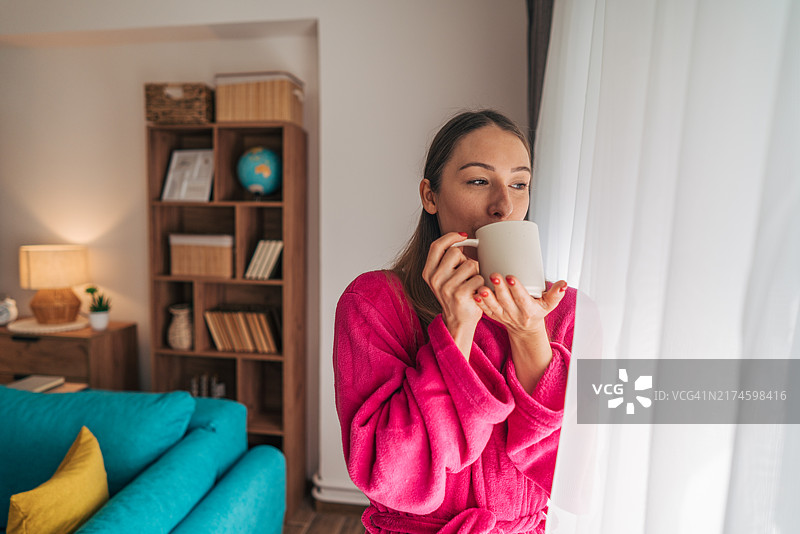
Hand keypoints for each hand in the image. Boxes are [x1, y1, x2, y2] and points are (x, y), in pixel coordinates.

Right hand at [422, 232, 484, 358]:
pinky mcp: (459, 295)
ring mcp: (446, 287)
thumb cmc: (456, 294)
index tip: (463, 237)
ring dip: (476, 272)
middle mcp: (434, 279)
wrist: (459, 320)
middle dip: (466, 259)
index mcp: (428, 272)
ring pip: (470, 264)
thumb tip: (462, 238)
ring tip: (471, 284)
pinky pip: (478, 277)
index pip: (436, 246)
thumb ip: (448, 259)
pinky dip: (481, 283)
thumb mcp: (445, 276)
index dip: (450, 237)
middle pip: (455, 252)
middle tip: (466, 273)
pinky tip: (476, 291)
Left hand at [474, 275, 566, 336]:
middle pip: (506, 301)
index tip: (510, 277)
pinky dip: (480, 304)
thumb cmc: (537, 312)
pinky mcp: (494, 316)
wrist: (526, 329)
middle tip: (494, 275)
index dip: (517, 288)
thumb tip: (564, 283)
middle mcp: (515, 315)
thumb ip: (556, 294)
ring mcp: (503, 316)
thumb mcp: (549, 304)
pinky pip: (486, 311)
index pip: (523, 299)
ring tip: (481, 287)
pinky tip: (474, 295)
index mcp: (529, 311)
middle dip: (500, 289)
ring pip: (494, 307)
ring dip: (487, 297)